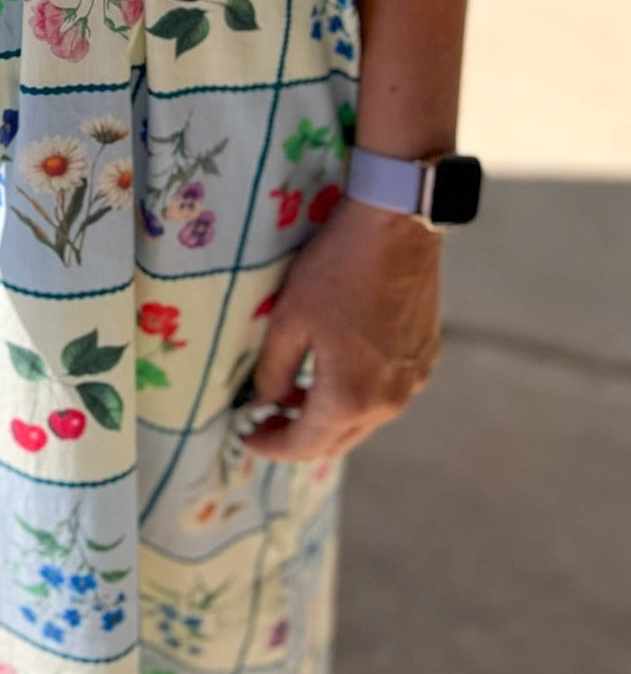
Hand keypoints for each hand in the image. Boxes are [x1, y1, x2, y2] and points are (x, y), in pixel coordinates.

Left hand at [244, 194, 441, 461]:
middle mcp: (388, 402)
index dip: (271, 445)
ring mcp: (413, 381)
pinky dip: (356, 393)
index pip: (304, 445)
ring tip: (296, 390)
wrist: (397, 227)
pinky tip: (337, 365)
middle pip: (337, 440)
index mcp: (350, 398)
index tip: (247, 436)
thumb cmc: (335, 270)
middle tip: (266, 417)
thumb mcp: (288, 319)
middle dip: (299, 436)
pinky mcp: (425, 357)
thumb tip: (266, 402)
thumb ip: (273, 371)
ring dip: (328, 414)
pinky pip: (386, 392)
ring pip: (364, 418)